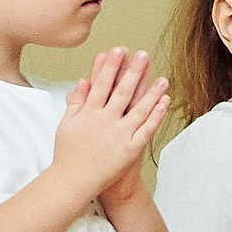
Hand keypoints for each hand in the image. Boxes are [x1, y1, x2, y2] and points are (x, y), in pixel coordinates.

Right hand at [55, 48, 167, 205]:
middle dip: (132, 72)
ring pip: (138, 110)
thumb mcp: (67, 124)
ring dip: (151, 93)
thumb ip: (76, 103)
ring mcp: (118, 135)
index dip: (110, 67)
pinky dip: (155, 116)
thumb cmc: (69, 153)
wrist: (74, 180)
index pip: (101, 85)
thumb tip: (82, 82)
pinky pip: (146, 130)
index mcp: (87, 113)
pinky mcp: (130, 149)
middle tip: (142, 55)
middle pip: (121, 92)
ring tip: (163, 78)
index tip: (117, 50)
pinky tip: (164, 103)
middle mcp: (104, 121)